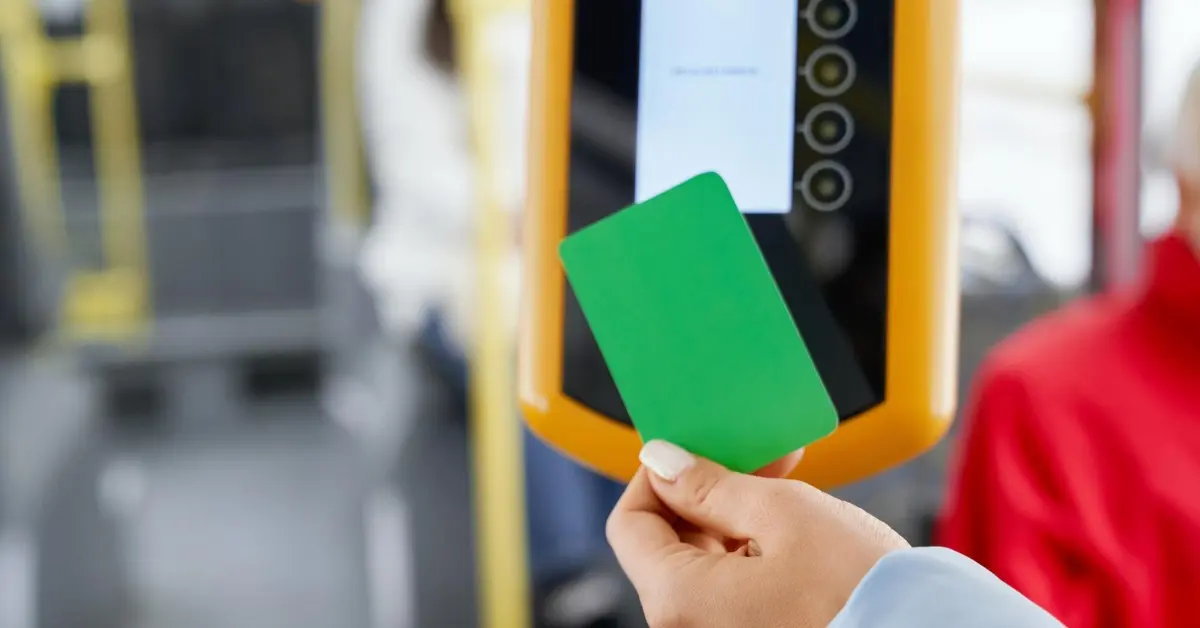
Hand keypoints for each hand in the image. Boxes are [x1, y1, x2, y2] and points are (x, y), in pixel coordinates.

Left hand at [607, 441, 909, 627]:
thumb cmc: (862, 589)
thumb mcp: (783, 513)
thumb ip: (710, 484)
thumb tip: (661, 461)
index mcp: (678, 599)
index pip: (630, 523)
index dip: (658, 476)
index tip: (697, 448)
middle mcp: (689, 627)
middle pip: (668, 543)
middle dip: (707, 490)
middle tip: (760, 457)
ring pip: (704, 562)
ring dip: (735, 515)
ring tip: (787, 483)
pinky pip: (733, 586)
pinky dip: (753, 548)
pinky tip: (795, 525)